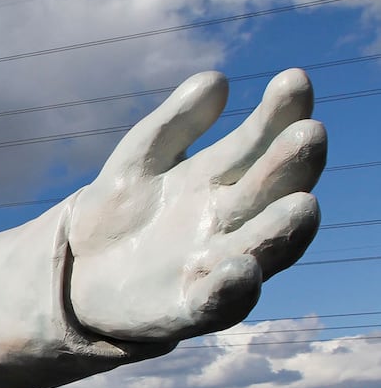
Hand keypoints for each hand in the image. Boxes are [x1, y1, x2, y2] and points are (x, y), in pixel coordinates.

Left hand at [67, 69, 323, 342]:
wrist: (77, 272)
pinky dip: (231, 288)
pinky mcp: (188, 308)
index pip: (260, 142)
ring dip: (282, 229)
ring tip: (303, 204)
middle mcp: (229, 220)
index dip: (279, 113)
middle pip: (271, 191)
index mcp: (220, 179)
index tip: (294, 79)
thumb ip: (175, 123)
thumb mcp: (140, 160)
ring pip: (262, 247)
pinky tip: (240, 270)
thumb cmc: (120, 212)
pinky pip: (216, 302)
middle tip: (310, 133)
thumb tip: (216, 79)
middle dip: (291, 165)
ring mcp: (213, 264)